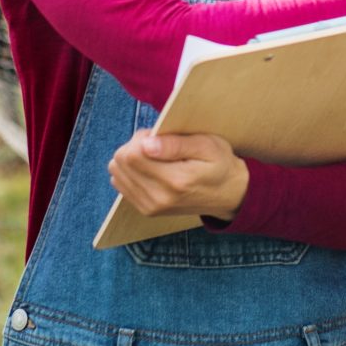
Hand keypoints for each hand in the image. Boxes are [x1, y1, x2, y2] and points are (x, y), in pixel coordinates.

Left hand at [108, 129, 249, 219]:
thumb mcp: (207, 145)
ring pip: (117, 173)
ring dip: (131, 159)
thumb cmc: (220, 164)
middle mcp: (159, 198)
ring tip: (155, 157)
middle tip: (158, 144)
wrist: (229, 195)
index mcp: (176, 180)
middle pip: (120, 163)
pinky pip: (121, 184)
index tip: (159, 135)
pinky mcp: (146, 210)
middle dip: (134, 146)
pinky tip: (150, 168)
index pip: (132, 155)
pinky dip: (131, 172)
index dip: (141, 138)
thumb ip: (176, 144)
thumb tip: (146, 144)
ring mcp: (150, 207)